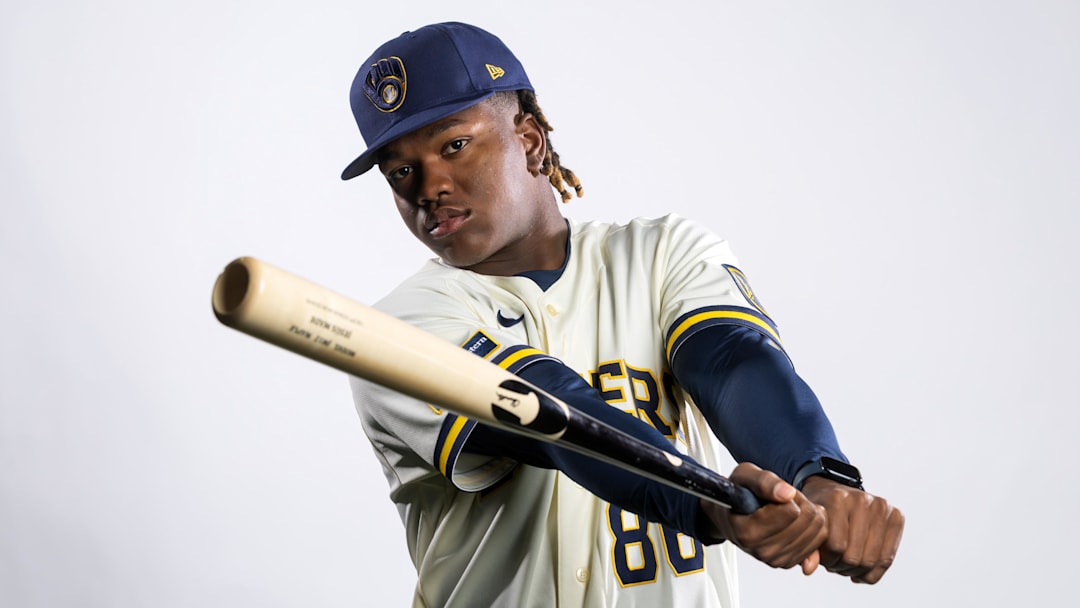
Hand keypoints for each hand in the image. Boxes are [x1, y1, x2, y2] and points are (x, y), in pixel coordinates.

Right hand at [700, 462, 827, 572]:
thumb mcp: (745, 476)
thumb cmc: (737, 496)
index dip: (788, 494)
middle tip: (782, 499)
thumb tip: (787, 493)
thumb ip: (764, 482)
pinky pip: (820, 540)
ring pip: (818, 529)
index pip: (792, 511)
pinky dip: (812, 526)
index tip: (776, 492)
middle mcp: (762, 550)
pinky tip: (795, 521)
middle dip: (800, 502)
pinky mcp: (790, 562)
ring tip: (786, 509)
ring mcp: (777, 559)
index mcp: (748, 532)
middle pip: (808, 518)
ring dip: (806, 513)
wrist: (731, 517)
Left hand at [801, 476, 904, 583]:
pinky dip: (872, 574)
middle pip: (855, 556)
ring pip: (872, 561)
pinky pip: (887, 559)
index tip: (823, 558)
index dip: (827, 560)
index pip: (836, 546)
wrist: (838, 492)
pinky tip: (860, 573)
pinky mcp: (896, 516)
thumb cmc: (822, 513)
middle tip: (835, 565)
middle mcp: (862, 499)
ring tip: (846, 567)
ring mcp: (881, 506)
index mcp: (837, 498)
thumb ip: (808, 547)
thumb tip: (809, 570)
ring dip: (857, 572)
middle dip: (841, 568)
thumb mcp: (811, 526)